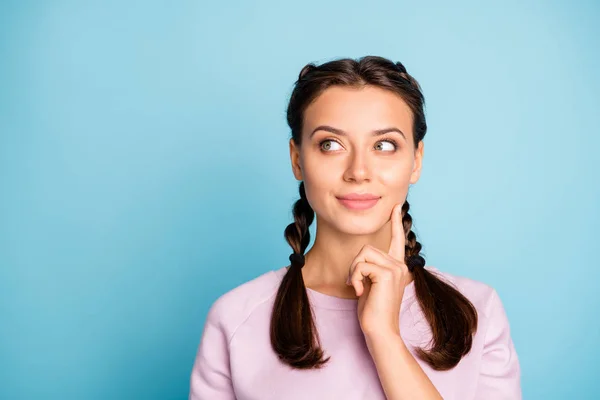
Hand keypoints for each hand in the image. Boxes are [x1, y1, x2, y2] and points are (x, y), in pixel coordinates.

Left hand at [346, 203, 411, 337]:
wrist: (380, 330)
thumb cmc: (372, 311)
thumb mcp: (371, 285)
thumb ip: (372, 269)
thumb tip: (363, 258)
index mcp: (397, 267)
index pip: (397, 239)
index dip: (396, 221)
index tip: (396, 205)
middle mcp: (400, 265)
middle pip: (368, 248)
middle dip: (355, 265)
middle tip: (355, 283)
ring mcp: (396, 268)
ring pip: (364, 254)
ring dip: (354, 271)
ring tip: (358, 287)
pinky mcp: (388, 274)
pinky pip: (362, 265)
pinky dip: (355, 278)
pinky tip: (360, 292)